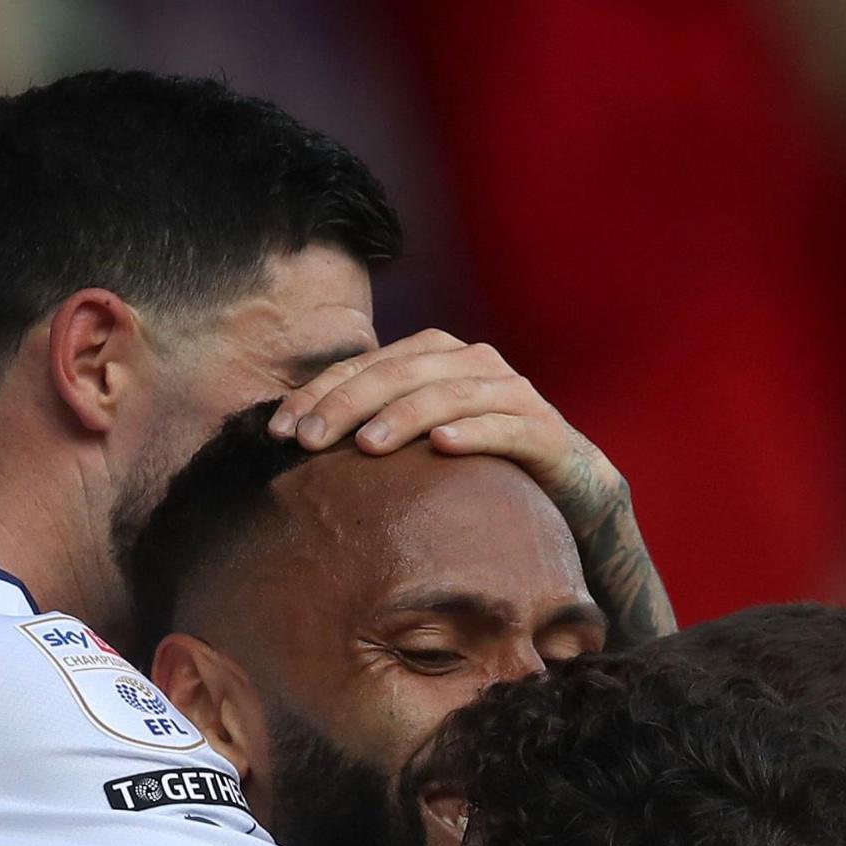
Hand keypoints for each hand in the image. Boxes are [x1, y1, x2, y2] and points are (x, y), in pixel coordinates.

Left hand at [269, 329, 597, 496]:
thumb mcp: (418, 440)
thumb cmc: (477, 463)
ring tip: (366, 446)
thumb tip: (294, 442)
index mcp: (436, 356)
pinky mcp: (545, 430)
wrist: (568, 488)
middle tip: (308, 441)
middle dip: (348, 404)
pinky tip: (442, 446)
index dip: (320, 394)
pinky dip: (474, 432)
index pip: (366, 366)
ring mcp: (512, 393)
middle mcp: (474, 363)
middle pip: (401, 373)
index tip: (278, 430)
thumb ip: (371, 427)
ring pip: (450, 392)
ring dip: (404, 416)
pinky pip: (506, 426)